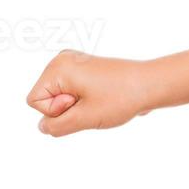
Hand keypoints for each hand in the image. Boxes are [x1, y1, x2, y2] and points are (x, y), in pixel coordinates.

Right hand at [26, 50, 155, 136]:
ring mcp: (75, 63)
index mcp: (58, 67)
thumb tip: (43, 127)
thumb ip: (57, 126)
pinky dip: (86, 102)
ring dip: (78, 107)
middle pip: (46, 99)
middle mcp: (63, 60)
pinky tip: (104, 97)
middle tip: (95, 102)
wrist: (153, 84)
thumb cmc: (122, 98)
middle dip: (67, 109)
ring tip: (101, 100)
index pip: (35, 101)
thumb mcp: (84, 118)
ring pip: (61, 99)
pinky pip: (73, 94)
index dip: (57, 111)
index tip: (82, 103)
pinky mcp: (86, 70)